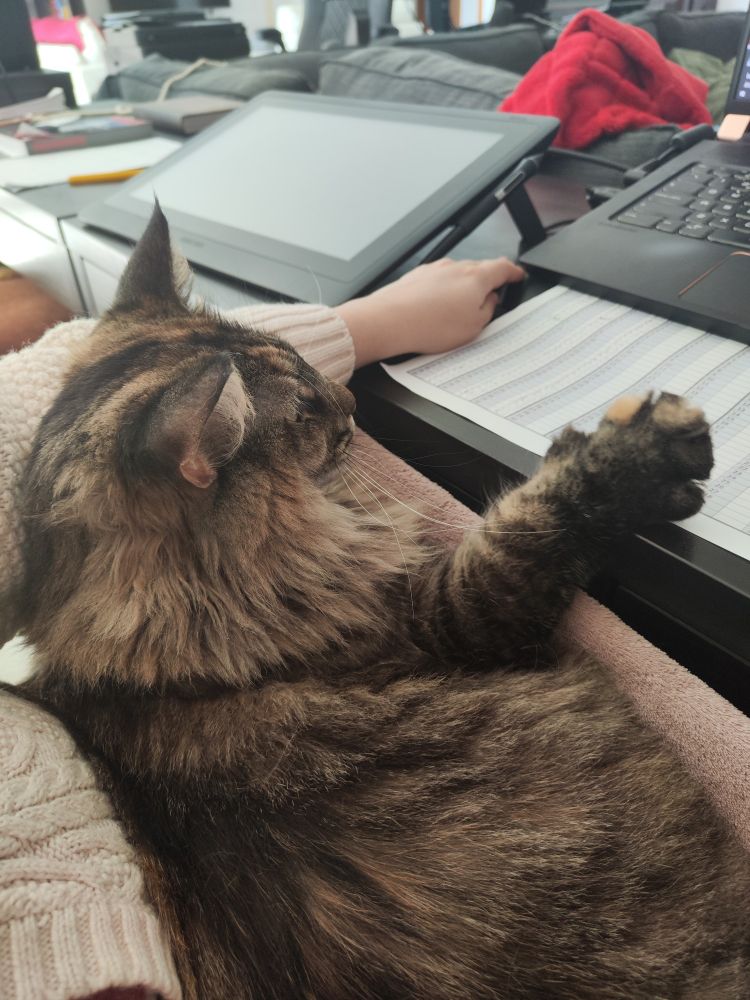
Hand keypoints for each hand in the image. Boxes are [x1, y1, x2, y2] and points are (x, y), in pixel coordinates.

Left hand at [336, 257, 525, 367]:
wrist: (389, 321)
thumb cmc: (430, 325)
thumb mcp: (474, 327)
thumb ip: (488, 310)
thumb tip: (492, 301)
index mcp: (476, 277)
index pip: (503, 268)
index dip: (514, 272)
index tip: (518, 275)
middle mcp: (456, 267)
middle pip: (480, 269)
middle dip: (488, 281)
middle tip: (492, 296)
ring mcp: (434, 269)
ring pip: (458, 275)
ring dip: (463, 288)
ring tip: (460, 312)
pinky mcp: (417, 276)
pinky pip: (438, 282)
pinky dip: (443, 292)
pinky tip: (438, 310)